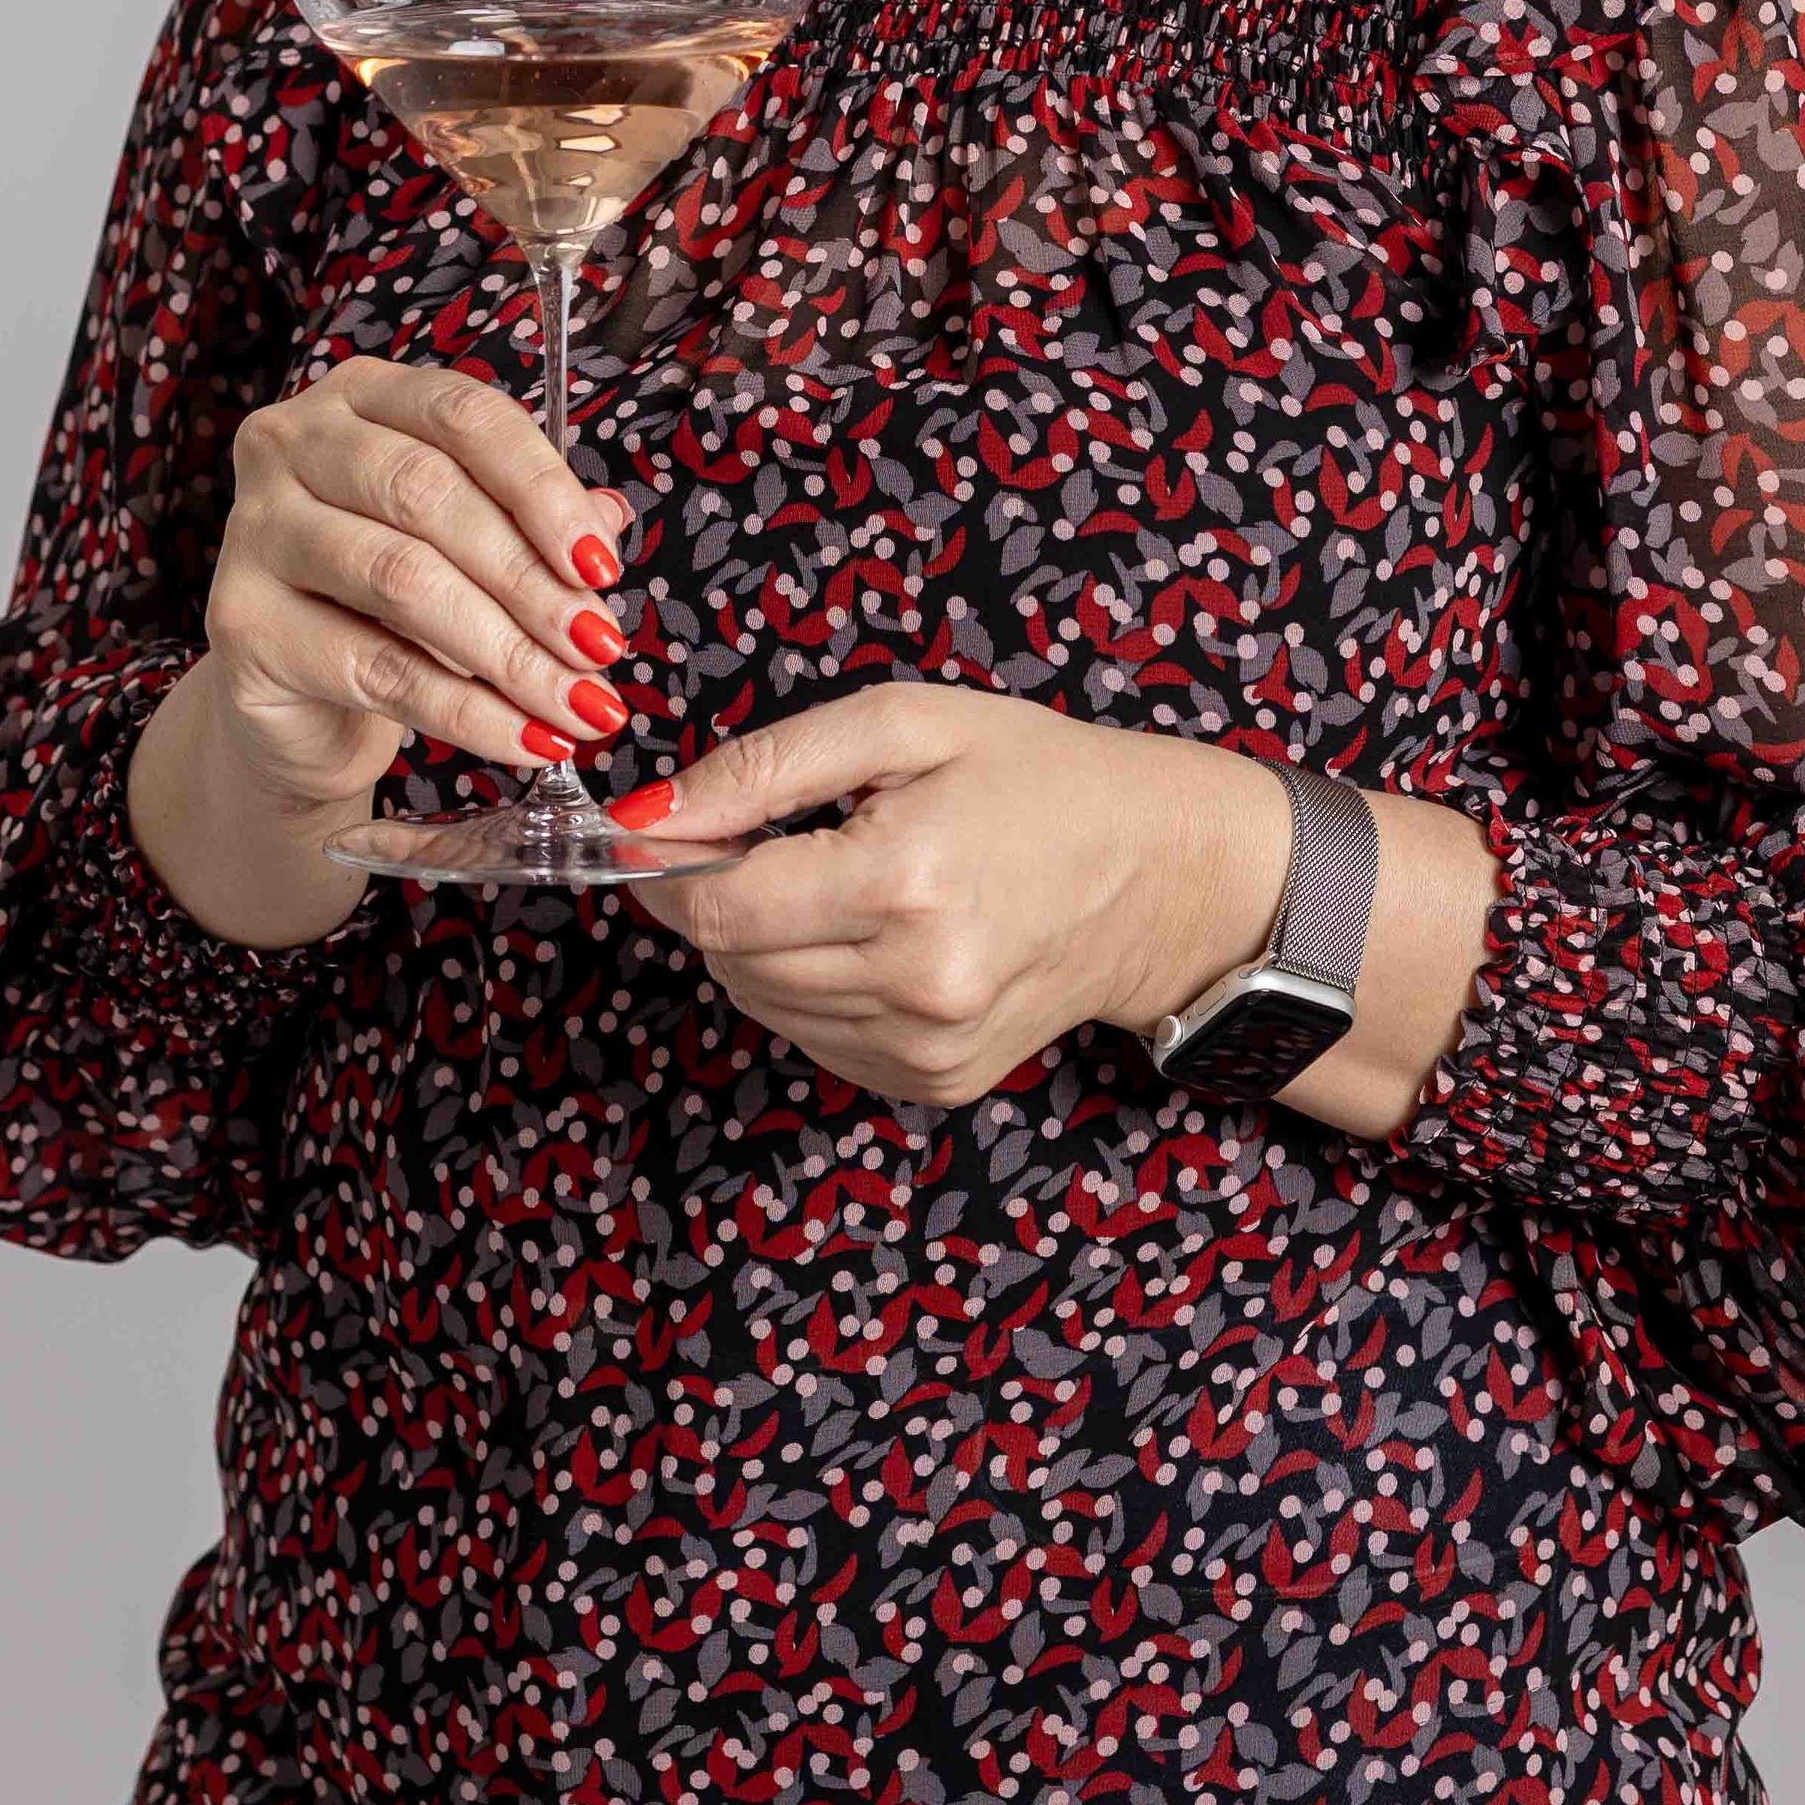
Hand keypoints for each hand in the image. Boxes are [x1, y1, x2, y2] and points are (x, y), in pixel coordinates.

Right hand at [196, 354, 636, 817]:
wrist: (300, 704)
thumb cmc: (394, 603)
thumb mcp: (474, 549)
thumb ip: (534, 525)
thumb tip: (607, 523)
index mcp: (364, 395)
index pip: (465, 416)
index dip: (544, 490)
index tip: (603, 567)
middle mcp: (293, 441)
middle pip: (429, 494)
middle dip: (531, 580)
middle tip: (601, 648)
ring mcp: (255, 527)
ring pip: (402, 578)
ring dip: (508, 652)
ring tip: (577, 704)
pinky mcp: (239, 621)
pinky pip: (375, 667)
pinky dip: (466, 711)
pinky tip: (525, 741)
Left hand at [616, 683, 1294, 1106]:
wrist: (1157, 871)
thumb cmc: (1034, 776)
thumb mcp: (902, 723)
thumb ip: (763, 767)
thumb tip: (647, 813)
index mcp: (903, 883)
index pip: (718, 910)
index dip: (667, 869)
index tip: (659, 830)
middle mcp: (915, 985)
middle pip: (733, 961)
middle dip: (721, 897)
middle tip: (774, 836)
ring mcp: (929, 1047)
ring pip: (764, 1005)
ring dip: (768, 942)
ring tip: (840, 878)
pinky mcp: (937, 1081)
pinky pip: (817, 1038)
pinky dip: (815, 986)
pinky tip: (874, 934)